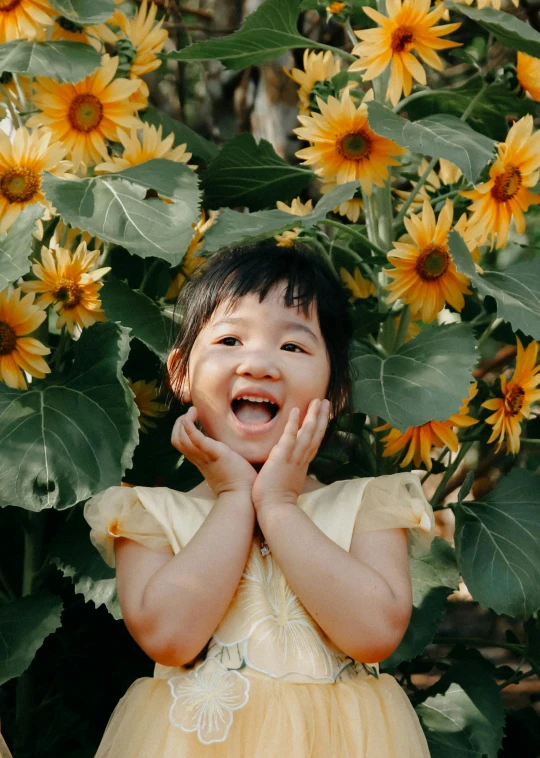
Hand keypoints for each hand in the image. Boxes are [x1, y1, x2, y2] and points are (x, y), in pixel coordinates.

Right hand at [171, 406, 256, 496]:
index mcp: (201, 461)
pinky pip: (194, 438)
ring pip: (180, 438)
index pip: (181, 443)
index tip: (193, 418)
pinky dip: (189, 425)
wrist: (244, 497)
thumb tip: (230, 449)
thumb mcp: (227, 466)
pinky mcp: (214, 453)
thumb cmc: (241, 484)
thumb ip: (223, 457)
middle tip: (191, 413)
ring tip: (194, 411)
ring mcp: (204, 456)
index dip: (182, 429)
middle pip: (176, 439)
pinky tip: (193, 413)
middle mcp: (198, 458)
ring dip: (184, 420)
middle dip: (179, 423)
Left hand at [251, 398, 330, 513]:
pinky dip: (293, 424)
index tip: (323, 416)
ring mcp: (293, 458)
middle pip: (315, 435)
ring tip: (318, 401)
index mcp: (301, 465)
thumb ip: (289, 472)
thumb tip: (287, 467)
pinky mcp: (282, 457)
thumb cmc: (277, 501)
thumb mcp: (287, 483)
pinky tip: (297, 410)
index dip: (319, 429)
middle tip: (326, 401)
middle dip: (321, 417)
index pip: (313, 443)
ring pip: (308, 434)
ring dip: (314, 416)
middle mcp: (301, 459)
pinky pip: (290, 437)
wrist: (275, 511)